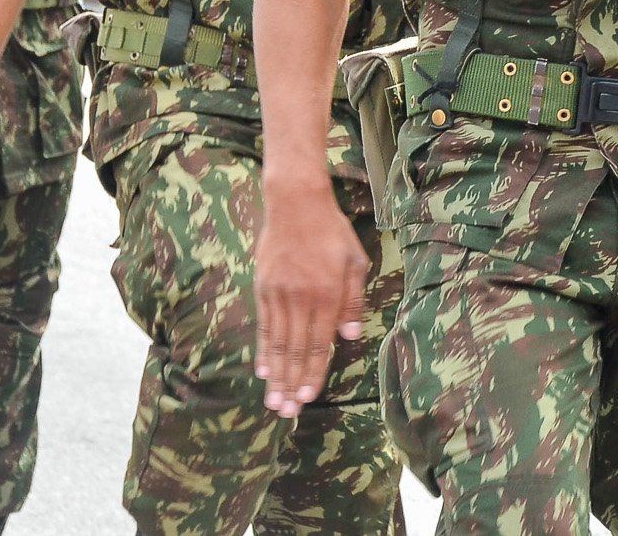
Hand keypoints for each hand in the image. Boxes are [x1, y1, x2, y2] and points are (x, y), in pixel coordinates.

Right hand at [254, 178, 367, 418]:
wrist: (295, 203)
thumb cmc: (332, 232)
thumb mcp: (355, 261)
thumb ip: (353, 300)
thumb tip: (349, 338)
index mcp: (327, 295)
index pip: (319, 345)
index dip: (314, 374)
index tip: (308, 398)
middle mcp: (301, 299)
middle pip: (295, 351)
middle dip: (292, 385)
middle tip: (287, 413)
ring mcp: (279, 294)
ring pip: (277, 343)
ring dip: (276, 376)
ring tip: (273, 401)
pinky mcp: (263, 287)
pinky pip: (263, 326)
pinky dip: (263, 350)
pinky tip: (262, 370)